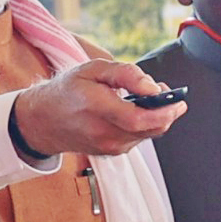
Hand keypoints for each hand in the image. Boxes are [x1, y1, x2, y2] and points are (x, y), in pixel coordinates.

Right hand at [10, 59, 182, 157]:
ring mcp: (108, 146)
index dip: (163, 110)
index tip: (177, 99)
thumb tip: (152, 86)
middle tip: (174, 97)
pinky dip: (146, 124)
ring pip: (148, 134)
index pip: (138, 118)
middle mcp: (103, 132)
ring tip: (154, 98)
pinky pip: (139, 138)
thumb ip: (125, 74)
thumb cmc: (67, 90)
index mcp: (95, 107)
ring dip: (158, 118)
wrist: (43, 121)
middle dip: (168, 113)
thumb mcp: (92, 69)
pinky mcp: (112, 152)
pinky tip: (139, 110)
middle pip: (150, 129)